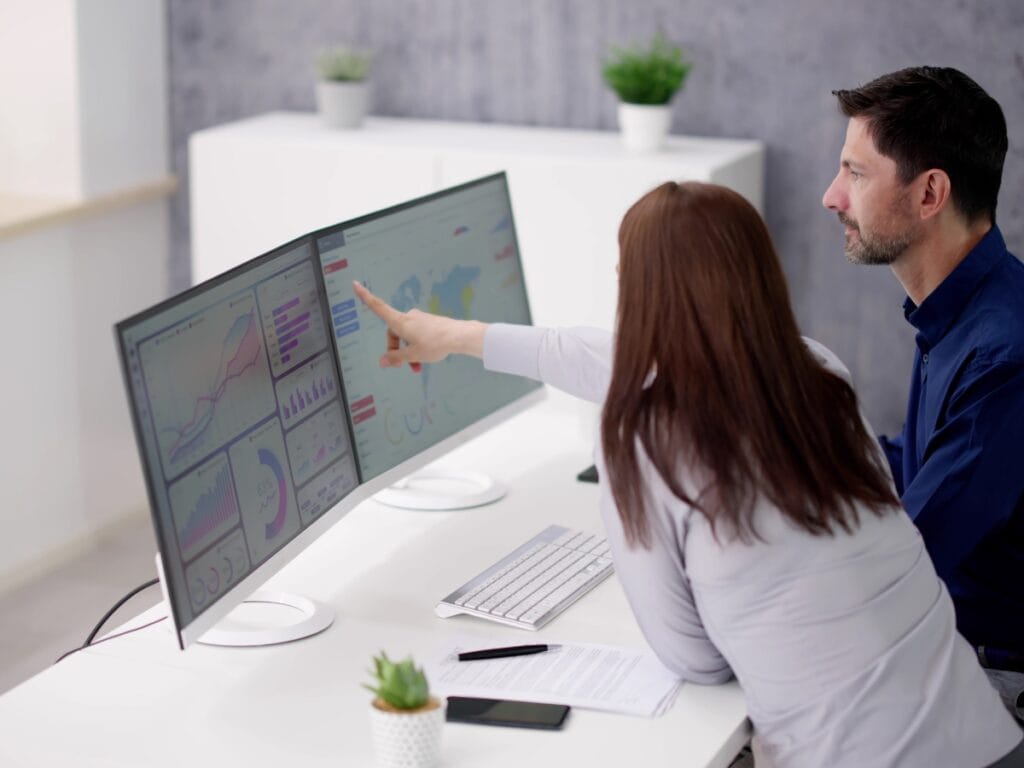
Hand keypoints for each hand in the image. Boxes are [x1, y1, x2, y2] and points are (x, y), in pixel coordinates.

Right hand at [352, 281, 487, 370]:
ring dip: (409, 351)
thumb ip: (396, 358)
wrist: (459, 336)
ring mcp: (419, 319)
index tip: (355, 284)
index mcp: (400, 322)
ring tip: (417, 367)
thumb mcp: (413, 355)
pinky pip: (417, 335)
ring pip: (407, 337)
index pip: (378, 307)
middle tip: (404, 366)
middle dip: (396, 349)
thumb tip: (381, 361)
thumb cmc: (434, 344)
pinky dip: (417, 347)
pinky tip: (425, 358)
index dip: (365, 297)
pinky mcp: (429, 323)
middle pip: (394, 333)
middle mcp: (408, 317)